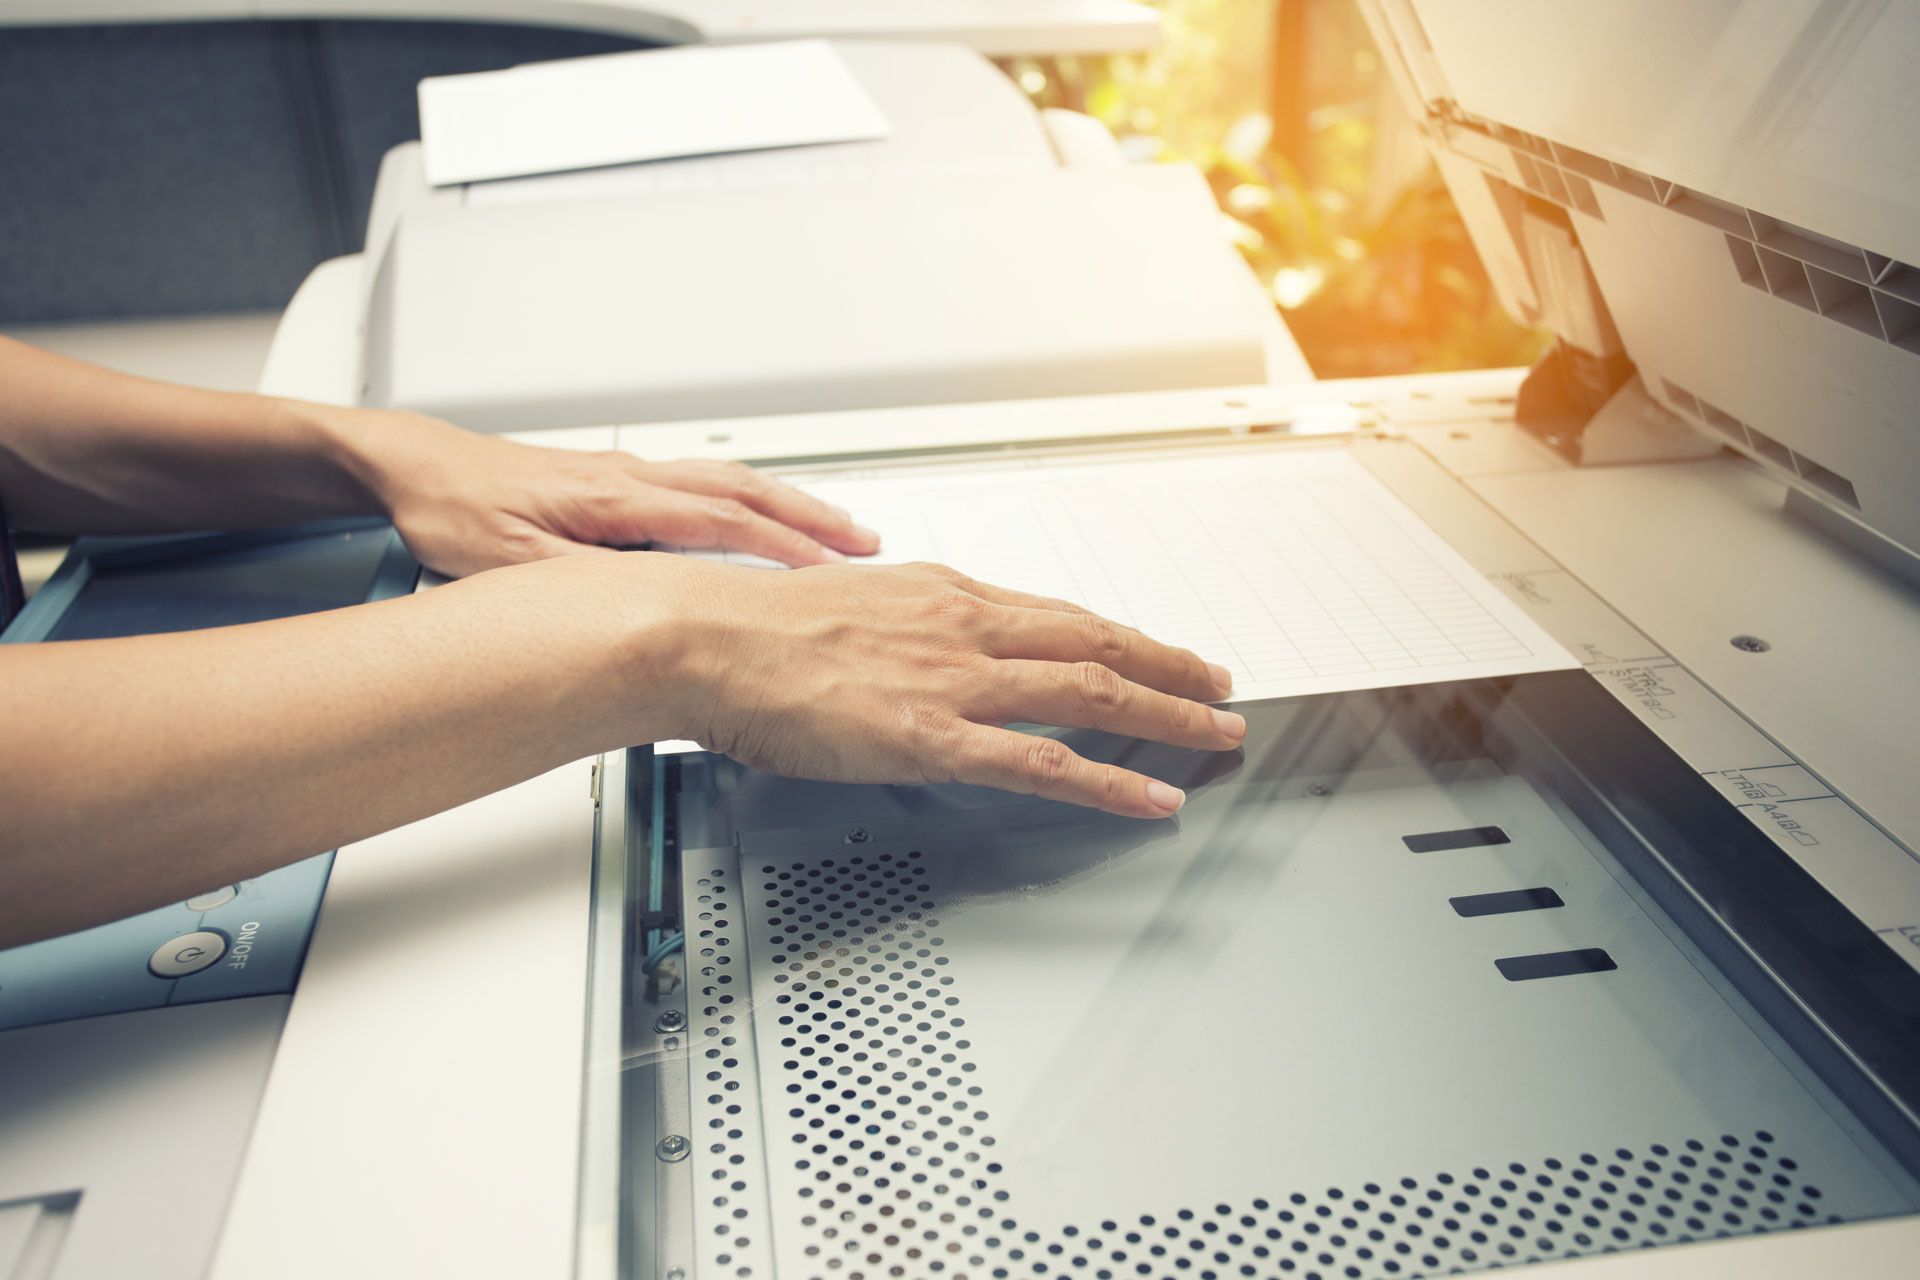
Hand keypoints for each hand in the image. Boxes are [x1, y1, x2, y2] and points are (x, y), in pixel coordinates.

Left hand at [341, 410, 878, 577]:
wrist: (414, 464)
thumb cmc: (450, 506)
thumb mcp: (504, 562)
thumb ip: (573, 584)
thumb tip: (634, 606)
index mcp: (614, 499)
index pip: (719, 522)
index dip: (780, 549)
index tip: (829, 572)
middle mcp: (630, 478)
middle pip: (743, 491)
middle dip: (810, 519)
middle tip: (864, 542)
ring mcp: (627, 474)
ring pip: (728, 482)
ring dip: (787, 505)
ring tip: (834, 529)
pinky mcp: (615, 480)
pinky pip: (704, 484)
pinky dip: (750, 500)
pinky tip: (760, 516)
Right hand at [669, 560, 1244, 817]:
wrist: (708, 637)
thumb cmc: (754, 623)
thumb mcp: (844, 601)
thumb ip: (897, 623)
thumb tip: (913, 638)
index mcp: (942, 594)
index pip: (1055, 613)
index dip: (1119, 635)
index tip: (1155, 648)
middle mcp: (964, 628)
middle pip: (1094, 641)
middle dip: (1169, 665)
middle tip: (1219, 685)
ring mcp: (956, 682)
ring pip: (1091, 691)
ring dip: (1167, 713)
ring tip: (1216, 733)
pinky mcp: (935, 737)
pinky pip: (1045, 762)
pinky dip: (1110, 780)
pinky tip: (1151, 796)